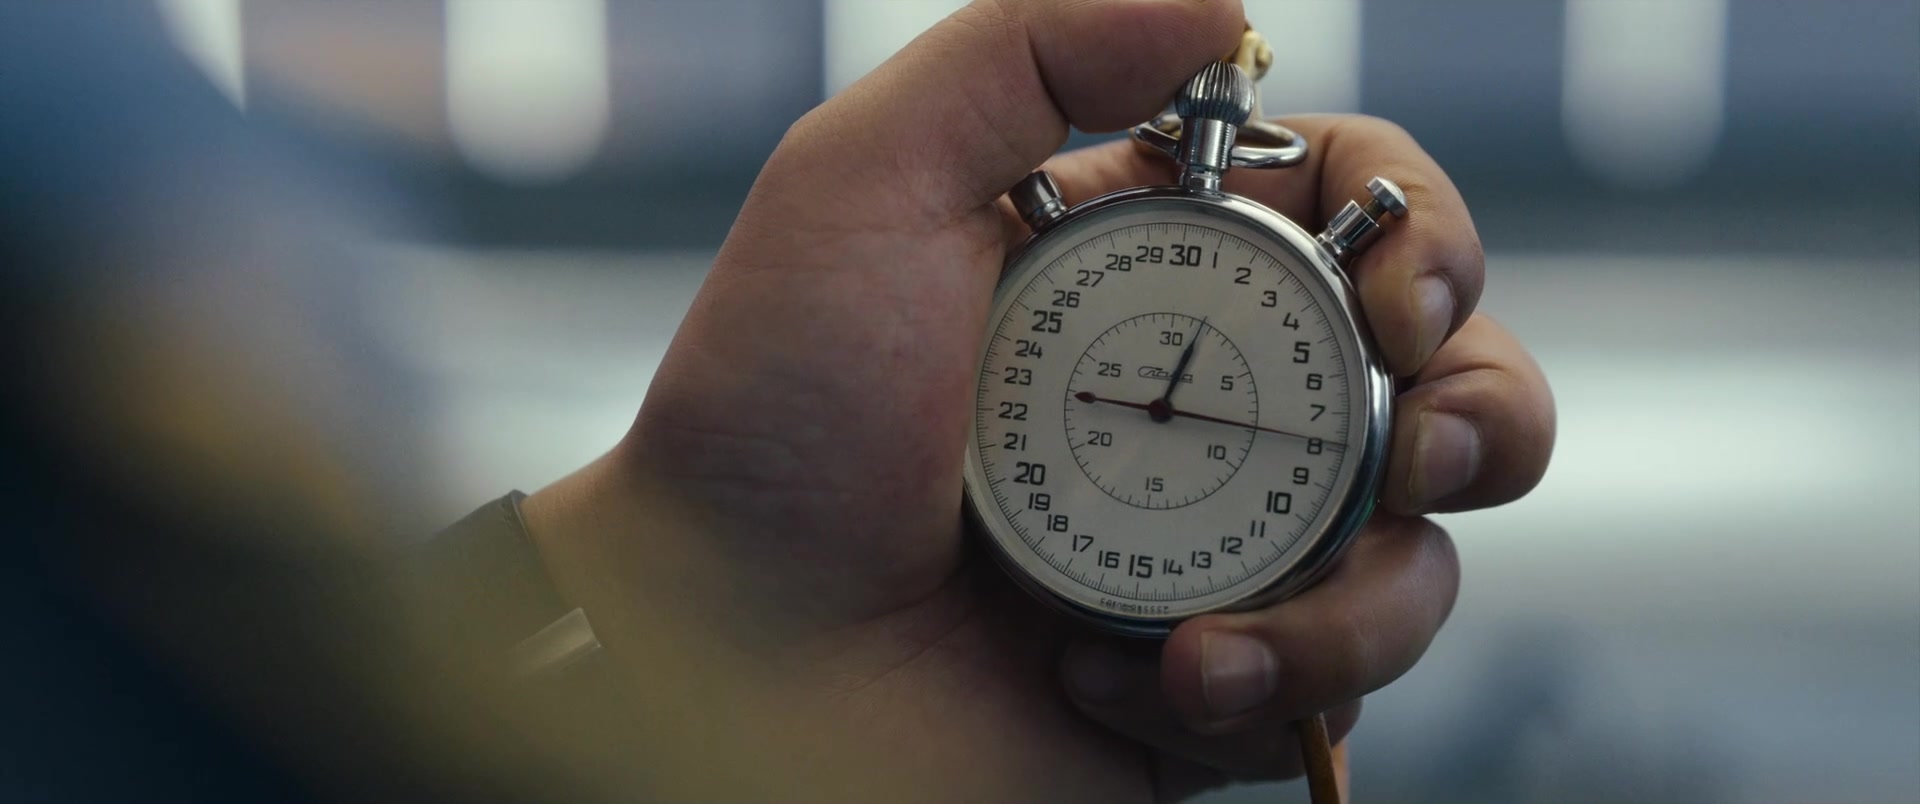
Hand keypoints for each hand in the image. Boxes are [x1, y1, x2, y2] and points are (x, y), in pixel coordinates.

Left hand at [522, 0, 1554, 799]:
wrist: (717, 649)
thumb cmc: (772, 414)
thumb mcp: (866, 181)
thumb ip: (1031, 55)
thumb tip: (1224, 7)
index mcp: (1157, 274)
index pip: (1364, 222)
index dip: (1432, 242)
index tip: (1405, 302)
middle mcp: (1209, 410)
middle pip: (1448, 388)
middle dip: (1485, 416)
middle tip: (1424, 456)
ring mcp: (1216, 555)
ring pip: (1416, 567)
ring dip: (1362, 610)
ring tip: (1210, 645)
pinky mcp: (1203, 695)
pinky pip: (1320, 703)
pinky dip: (1242, 699)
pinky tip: (1110, 685)